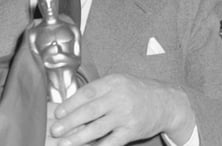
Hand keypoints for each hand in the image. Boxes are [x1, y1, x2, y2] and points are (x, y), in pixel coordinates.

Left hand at [49, 74, 195, 145]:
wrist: (166, 102)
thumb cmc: (137, 92)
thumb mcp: (119, 83)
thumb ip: (98, 91)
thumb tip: (70, 105)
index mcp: (113, 83)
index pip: (87, 92)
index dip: (70, 104)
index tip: (58, 113)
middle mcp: (119, 98)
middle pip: (90, 111)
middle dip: (69, 122)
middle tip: (55, 130)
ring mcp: (126, 115)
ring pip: (98, 128)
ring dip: (78, 137)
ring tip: (65, 143)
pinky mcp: (132, 130)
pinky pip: (111, 141)